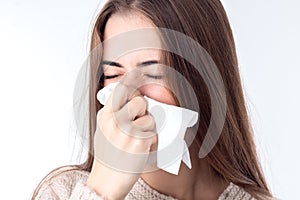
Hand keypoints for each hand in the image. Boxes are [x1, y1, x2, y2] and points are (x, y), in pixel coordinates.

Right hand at [86, 83, 156, 199]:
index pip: (120, 90)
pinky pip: (153, 134)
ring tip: (137, 141)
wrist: (105, 182)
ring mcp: (127, 131)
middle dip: (142, 110)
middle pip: (139, 101)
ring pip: (149, 118)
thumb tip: (134, 99)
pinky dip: (151, 142)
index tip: (140, 71)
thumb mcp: (104, 131)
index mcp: (105, 116)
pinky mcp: (139, 142)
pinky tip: (141, 150)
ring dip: (148, 130)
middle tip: (137, 122)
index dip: (132, 79)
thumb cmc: (108, 156)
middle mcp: (115, 121)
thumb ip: (115, 114)